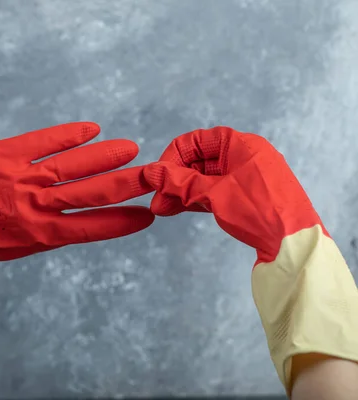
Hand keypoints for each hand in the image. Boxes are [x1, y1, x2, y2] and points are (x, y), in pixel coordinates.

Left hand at [0, 122, 154, 261]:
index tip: (146, 216)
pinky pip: (43, 141)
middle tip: (153, 176)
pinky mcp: (6, 153)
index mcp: (38, 232)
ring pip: (73, 165)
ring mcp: (22, 176)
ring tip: (131, 150)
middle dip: (125, 184)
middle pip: (90, 192)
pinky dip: (68, 136)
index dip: (121, 222)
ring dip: (104, 157)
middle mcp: (36, 204)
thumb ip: (43, 233)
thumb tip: (70, 222)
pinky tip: (91, 130)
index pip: (91, 227)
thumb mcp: (12, 246)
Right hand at [142, 126, 325, 264]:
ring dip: (182, 192)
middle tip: (156, 201)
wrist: (295, 244)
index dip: (171, 158)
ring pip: (205, 178)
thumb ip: (179, 182)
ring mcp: (247, 177)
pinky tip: (179, 209)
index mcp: (240, 144)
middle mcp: (244, 155)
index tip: (156, 178)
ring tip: (161, 209)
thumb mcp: (213, 194)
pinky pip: (216, 191)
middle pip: (198, 160)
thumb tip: (150, 172)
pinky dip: (197, 199)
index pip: (194, 141)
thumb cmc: (259, 211)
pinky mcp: (248, 196)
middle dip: (174, 180)